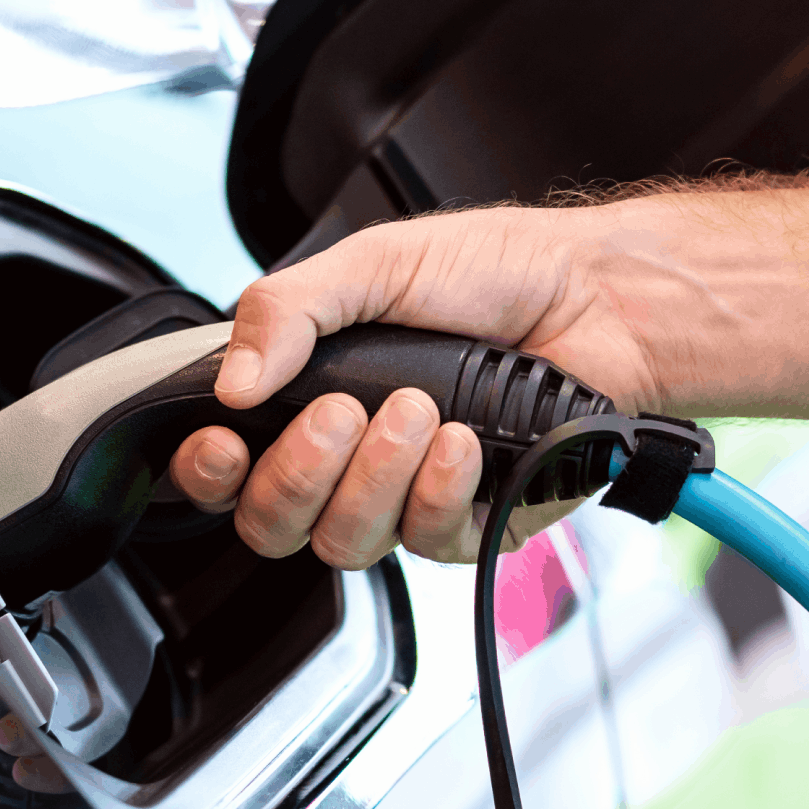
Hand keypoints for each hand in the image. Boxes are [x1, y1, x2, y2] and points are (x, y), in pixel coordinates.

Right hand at [172, 200, 690, 565]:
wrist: (598, 296)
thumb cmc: (494, 272)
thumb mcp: (376, 264)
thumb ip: (290, 310)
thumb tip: (232, 383)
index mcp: (311, 393)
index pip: (229, 468)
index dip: (210, 474)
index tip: (225, 446)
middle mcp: (351, 456)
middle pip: (274, 524)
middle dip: (299, 475)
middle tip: (343, 411)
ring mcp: (407, 495)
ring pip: (345, 543)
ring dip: (376, 476)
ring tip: (421, 408)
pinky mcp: (472, 522)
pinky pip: (428, 544)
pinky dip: (439, 492)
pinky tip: (464, 441)